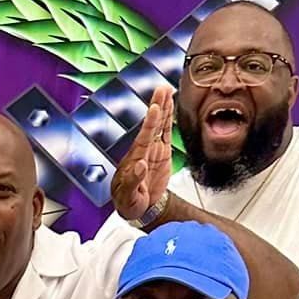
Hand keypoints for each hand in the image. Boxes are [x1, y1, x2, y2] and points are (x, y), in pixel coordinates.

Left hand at [110, 84, 173, 223]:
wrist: (137, 208)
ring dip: (164, 109)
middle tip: (162, 90)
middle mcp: (144, 151)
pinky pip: (165, 134)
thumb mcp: (128, 196)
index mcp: (135, 159)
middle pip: (152, 125)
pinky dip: (168, 121)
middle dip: (158, 107)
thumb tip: (140, 167)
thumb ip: (133, 181)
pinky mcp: (162, 154)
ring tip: (167, 91)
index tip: (155, 108)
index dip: (150, 122)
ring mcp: (153, 151)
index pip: (144, 137)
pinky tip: (170, 108)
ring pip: (160, 126)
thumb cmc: (128, 202)